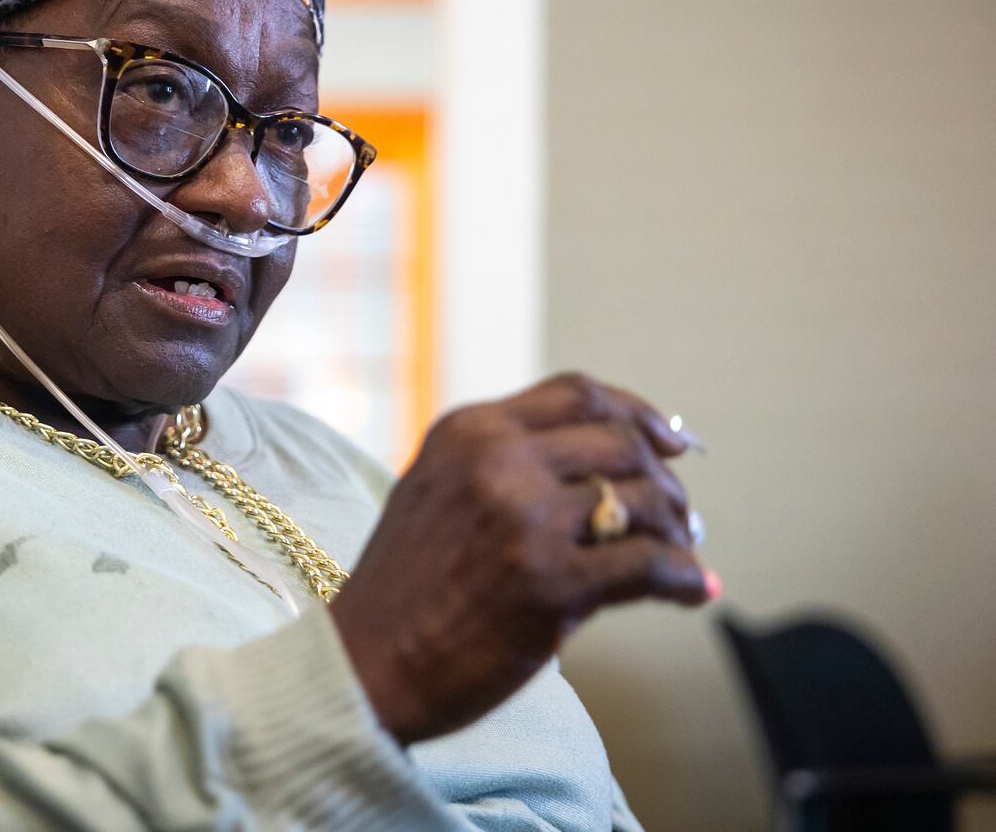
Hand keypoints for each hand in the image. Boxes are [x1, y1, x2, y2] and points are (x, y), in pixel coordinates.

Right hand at [329, 372, 711, 745]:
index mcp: (468, 430)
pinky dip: (683, 578)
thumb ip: (501, 463)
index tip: (674, 440)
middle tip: (681, 516)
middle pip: (620, 443)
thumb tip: (604, 464)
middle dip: (664, 479)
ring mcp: (524, 520)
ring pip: (641, 500)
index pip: (578, 394)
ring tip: (682, 552)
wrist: (365, 665)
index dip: (639, 413)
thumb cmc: (405, 589)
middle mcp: (497, 461)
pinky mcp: (549, 584)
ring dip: (676, 529)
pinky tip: (695, 591)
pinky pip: (649, 565)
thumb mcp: (437, 491)